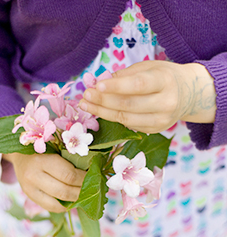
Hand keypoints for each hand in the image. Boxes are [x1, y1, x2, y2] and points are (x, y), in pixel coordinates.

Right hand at [4, 152, 85, 212]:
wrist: (19, 154)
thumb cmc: (43, 148)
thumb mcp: (55, 148)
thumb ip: (70, 159)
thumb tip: (92, 172)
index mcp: (41, 160)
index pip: (68, 175)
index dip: (84, 179)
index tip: (94, 177)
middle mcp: (32, 176)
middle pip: (63, 191)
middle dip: (81, 192)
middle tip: (92, 189)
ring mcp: (29, 189)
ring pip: (56, 203)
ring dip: (73, 201)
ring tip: (83, 196)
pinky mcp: (29, 196)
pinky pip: (49, 207)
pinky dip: (63, 206)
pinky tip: (71, 201)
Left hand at [79, 61, 215, 132]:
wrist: (189, 94)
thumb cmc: (163, 76)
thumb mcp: (148, 67)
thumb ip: (125, 75)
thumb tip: (99, 82)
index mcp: (165, 81)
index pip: (138, 85)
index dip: (117, 87)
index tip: (97, 85)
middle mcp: (166, 102)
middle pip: (128, 104)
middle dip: (103, 100)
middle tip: (85, 95)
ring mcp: (162, 119)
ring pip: (125, 118)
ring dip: (102, 111)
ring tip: (86, 104)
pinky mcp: (155, 129)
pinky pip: (128, 125)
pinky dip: (111, 118)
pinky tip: (99, 111)